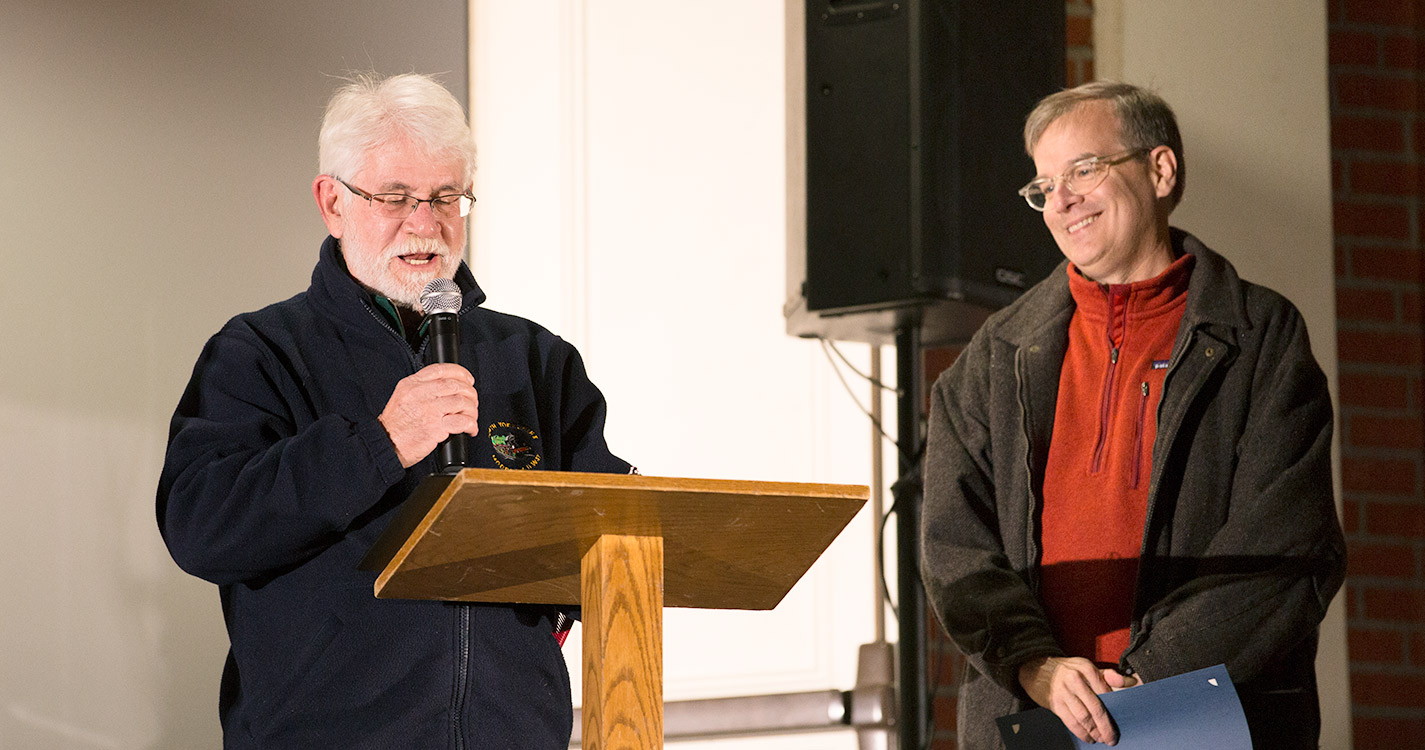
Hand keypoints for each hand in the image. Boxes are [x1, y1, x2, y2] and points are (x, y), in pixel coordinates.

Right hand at [379, 363, 479, 467]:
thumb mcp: (402, 397)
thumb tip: (446, 386)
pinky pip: (461, 422)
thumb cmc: (395, 425)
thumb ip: (421, 389)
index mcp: (411, 384)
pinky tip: (470, 428)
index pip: (440, 370)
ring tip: (471, 416)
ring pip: (461, 402)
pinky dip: (471, 425)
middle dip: (470, 393)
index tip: (468, 379)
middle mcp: (419, 395)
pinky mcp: (435, 428)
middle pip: (455, 385)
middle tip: (472, 401)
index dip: (460, 372)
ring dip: (472, 410)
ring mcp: (428, 411)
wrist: (386, 445)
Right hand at [1018, 656, 1134, 744]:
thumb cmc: (1066, 669)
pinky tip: (1087, 737)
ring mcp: (1063, 692)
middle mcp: (1075, 680)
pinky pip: (1070, 722)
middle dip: (1105, 727)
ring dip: (1094, 732)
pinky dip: (1081, 732)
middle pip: (1095, 708)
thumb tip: (1130, 682)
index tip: (1120, 720)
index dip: (1114, 709)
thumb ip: (1107, 675)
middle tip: (1112, 738)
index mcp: (1086, 669)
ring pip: (1083, 718)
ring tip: (1100, 739)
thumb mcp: (1086, 666)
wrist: (1036, 668)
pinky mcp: (1055, 703)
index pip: (1105, 693)